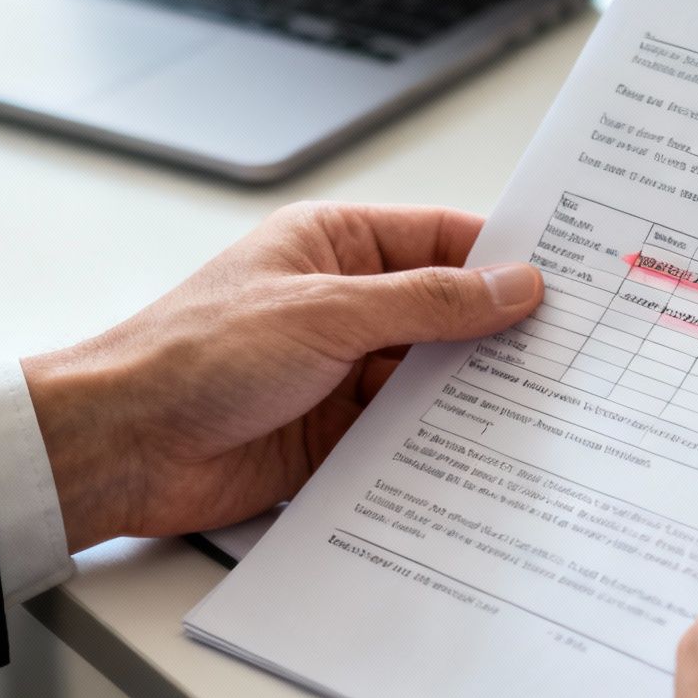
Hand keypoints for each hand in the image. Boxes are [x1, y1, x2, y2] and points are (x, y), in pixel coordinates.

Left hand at [21, 202, 542, 550]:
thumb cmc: (194, 354)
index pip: (442, 240)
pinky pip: (404, 437)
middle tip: (575, 353)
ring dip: (473, 397)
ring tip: (546, 410)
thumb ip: (427, 303)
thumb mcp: (326, 313)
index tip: (568, 280)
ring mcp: (339, 374)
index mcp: (334, 246)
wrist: (122, 446)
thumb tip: (510, 285)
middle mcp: (343, 306)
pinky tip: (485, 457)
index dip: (504, 259)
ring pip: (430, 381)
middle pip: (445, 315)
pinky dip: (440, 446)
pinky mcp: (333, 438)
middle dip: (500, 335)